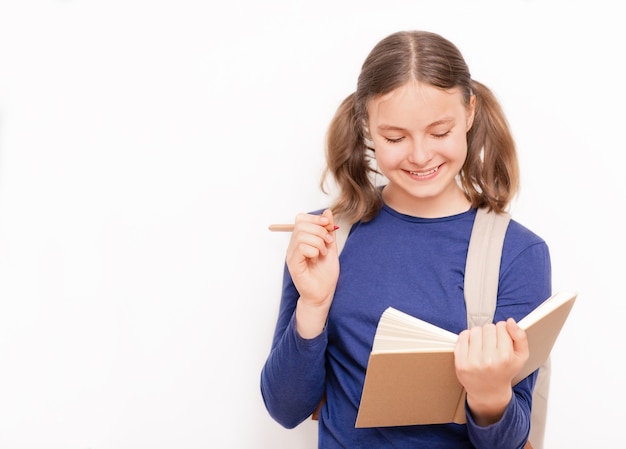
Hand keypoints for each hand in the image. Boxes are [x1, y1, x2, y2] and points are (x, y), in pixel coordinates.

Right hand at [285, 209, 339, 336]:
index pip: (301, 219)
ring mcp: (292, 254)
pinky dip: (313, 250)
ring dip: (318, 241)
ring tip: (323, 252)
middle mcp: (294, 246)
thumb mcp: (331, 247)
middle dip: (319, 229)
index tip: (327, 224)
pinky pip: (301, 247)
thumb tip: (327, 213)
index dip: (315, 218)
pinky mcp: (293, 264)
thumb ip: (328, 230)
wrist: (323, 294)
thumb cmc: (325, 274)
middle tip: (328, 242)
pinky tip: (317, 258)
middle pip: (301, 224)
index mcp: (302, 240)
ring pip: (302, 235)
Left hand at [454, 318, 528, 424]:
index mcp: (505, 357)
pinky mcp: (460, 363)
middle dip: (490, 332)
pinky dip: (467, 338)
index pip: (501, 327)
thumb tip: (510, 321)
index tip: (502, 338)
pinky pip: (462, 337)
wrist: (489, 391)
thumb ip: (520, 337)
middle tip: (492, 343)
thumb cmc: (505, 371)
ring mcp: (473, 362)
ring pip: (475, 330)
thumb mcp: (521, 357)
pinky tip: (473, 347)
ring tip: (483, 345)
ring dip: (479, 334)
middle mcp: (489, 360)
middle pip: (488, 327)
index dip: (502, 330)